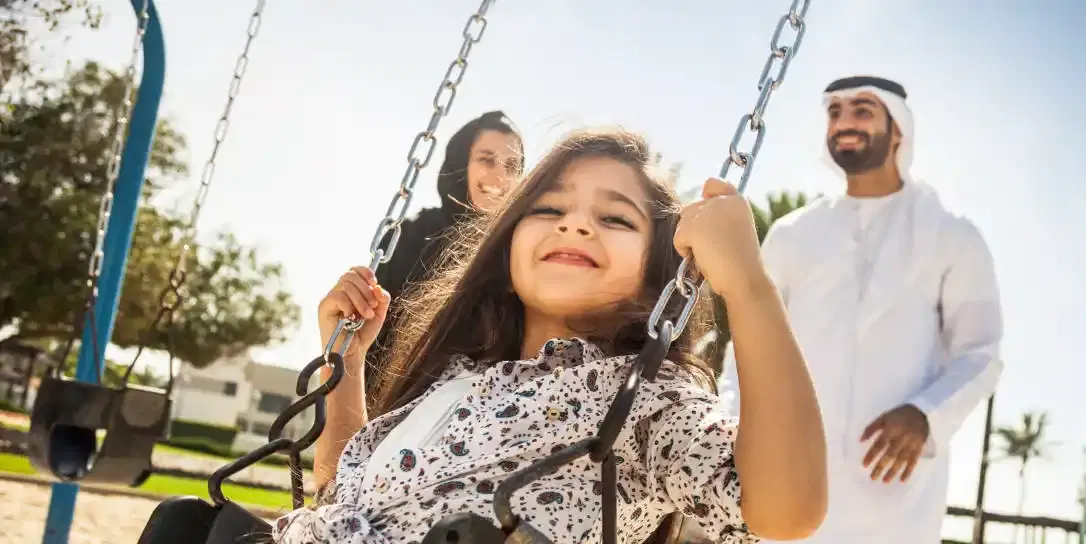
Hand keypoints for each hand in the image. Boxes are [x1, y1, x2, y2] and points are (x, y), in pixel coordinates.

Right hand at [318, 266, 390, 361]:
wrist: (352, 353)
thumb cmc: (362, 334)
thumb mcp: (379, 314)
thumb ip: (382, 298)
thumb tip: (377, 286)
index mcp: (351, 291)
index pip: (354, 270)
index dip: (365, 272)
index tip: (374, 282)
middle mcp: (339, 292)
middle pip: (350, 275)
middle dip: (366, 290)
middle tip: (372, 307)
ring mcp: (330, 299)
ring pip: (346, 285)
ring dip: (360, 300)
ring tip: (365, 316)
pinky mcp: (324, 307)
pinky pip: (337, 296)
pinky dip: (348, 305)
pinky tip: (350, 317)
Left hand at [672, 178, 768, 299]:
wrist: (745, 280)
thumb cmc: (740, 264)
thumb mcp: (734, 231)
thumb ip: (718, 217)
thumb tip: (688, 213)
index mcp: (738, 201)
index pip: (712, 184)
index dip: (705, 197)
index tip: (708, 214)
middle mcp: (723, 200)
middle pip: (692, 208)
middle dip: (694, 227)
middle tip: (712, 248)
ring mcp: (709, 211)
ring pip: (683, 222)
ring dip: (689, 239)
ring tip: (709, 254)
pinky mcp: (695, 226)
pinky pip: (678, 236)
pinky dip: (684, 250)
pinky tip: (702, 258)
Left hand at [861, 404, 929, 482]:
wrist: (920, 411)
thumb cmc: (898, 415)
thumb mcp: (883, 417)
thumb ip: (871, 428)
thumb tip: (860, 440)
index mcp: (891, 429)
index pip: (879, 444)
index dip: (871, 455)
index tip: (864, 465)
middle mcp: (902, 437)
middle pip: (890, 455)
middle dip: (881, 467)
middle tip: (873, 477)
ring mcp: (912, 443)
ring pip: (901, 460)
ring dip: (893, 471)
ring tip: (885, 481)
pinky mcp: (919, 448)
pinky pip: (914, 461)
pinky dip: (908, 471)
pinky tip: (902, 480)